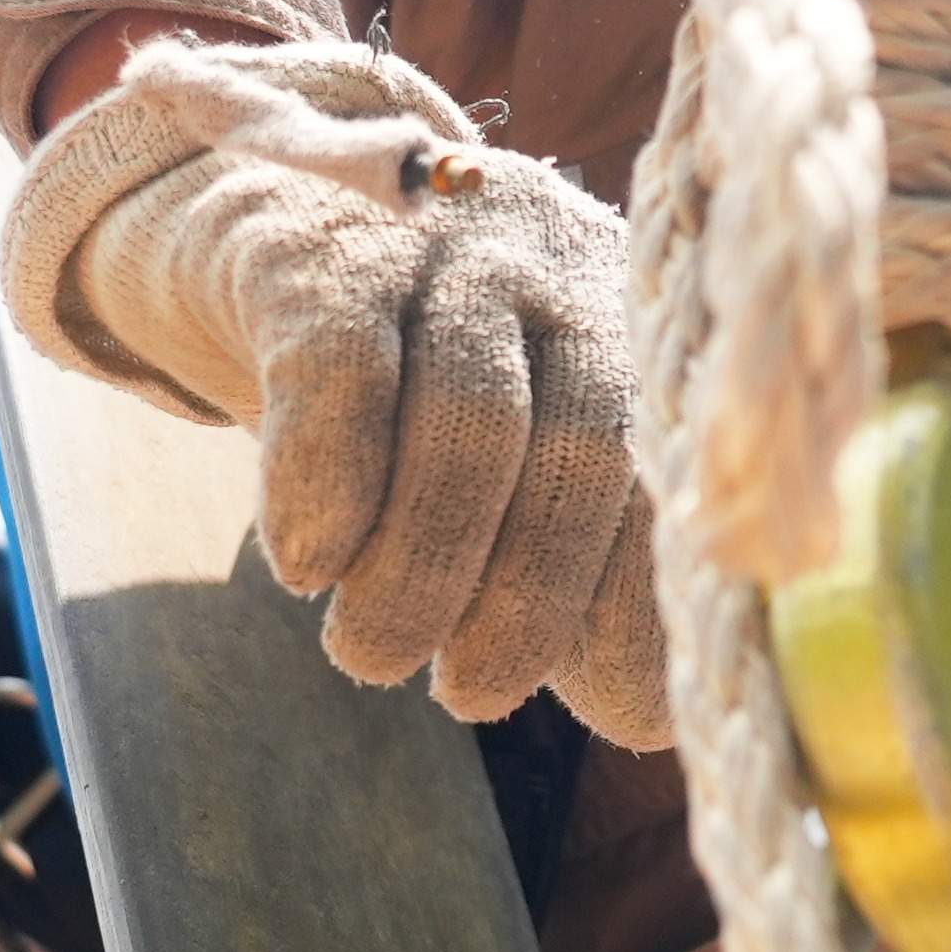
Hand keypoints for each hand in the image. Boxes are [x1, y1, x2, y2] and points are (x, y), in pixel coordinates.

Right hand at [3, 38, 668, 744]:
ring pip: (469, 416)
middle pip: (587, 446)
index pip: (684, 480)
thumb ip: (590, 566)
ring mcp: (450, 248)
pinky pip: (341, 373)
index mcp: (648, 334)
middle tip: (473, 696)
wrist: (266, 233)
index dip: (655, 607)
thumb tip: (647, 716)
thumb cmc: (422, 390)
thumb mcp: (527, 458)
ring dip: (422, 567)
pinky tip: (305, 569)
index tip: (623, 717)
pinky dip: (327, 488)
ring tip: (376, 657)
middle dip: (535, 597)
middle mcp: (569, 273)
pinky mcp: (325, 251)